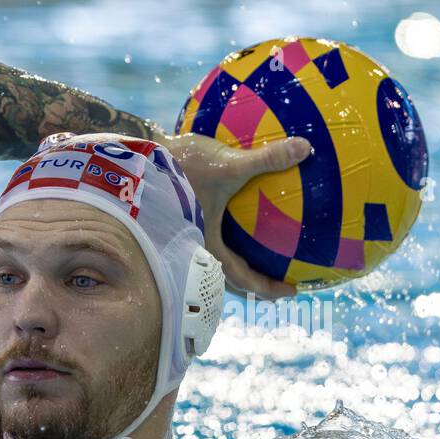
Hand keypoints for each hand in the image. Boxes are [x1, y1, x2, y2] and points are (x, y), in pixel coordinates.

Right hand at [161, 132, 311, 298]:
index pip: (243, 279)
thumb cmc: (179, 165)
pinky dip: (229, 230)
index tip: (292, 290)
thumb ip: (266, 159)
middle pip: (231, 275)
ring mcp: (187, 232)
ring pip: (219, 254)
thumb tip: (306, 148)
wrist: (134, 156)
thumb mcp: (227, 164)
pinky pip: (212, 229)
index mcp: (207, 246)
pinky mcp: (181, 214)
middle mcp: (195, 245)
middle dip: (257, 281)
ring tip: (260, 252)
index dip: (269, 288)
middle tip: (281, 281)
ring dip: (241, 258)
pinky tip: (239, 209)